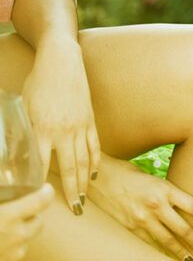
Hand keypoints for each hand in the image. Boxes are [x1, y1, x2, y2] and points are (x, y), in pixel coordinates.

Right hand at [0, 184, 53, 260]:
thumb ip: (2, 194)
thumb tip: (0, 178)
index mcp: (8, 217)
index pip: (42, 200)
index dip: (46, 192)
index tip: (45, 188)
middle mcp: (16, 235)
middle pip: (39, 220)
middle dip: (31, 214)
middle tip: (17, 209)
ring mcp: (15, 251)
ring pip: (30, 235)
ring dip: (23, 229)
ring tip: (6, 225)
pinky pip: (20, 248)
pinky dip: (15, 243)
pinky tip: (3, 239)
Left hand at [20, 37, 100, 214]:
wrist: (63, 61)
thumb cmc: (39, 82)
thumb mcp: (25, 107)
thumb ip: (25, 131)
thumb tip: (20, 154)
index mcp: (43, 128)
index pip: (42, 163)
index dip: (42, 183)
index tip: (42, 198)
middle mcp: (64, 130)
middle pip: (69, 167)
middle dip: (72, 190)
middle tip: (76, 208)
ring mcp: (80, 126)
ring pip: (84, 160)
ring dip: (84, 181)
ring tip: (85, 198)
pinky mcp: (90, 120)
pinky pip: (94, 146)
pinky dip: (95, 162)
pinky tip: (94, 174)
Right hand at [89, 154, 192, 260]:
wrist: (100, 178)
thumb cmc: (131, 175)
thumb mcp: (155, 180)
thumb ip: (170, 194)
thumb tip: (187, 208)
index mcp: (166, 189)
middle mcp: (156, 205)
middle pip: (183, 229)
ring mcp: (142, 218)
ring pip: (167, 240)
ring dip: (181, 252)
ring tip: (191, 260)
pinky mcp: (130, 228)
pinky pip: (149, 243)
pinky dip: (159, 251)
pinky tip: (167, 257)